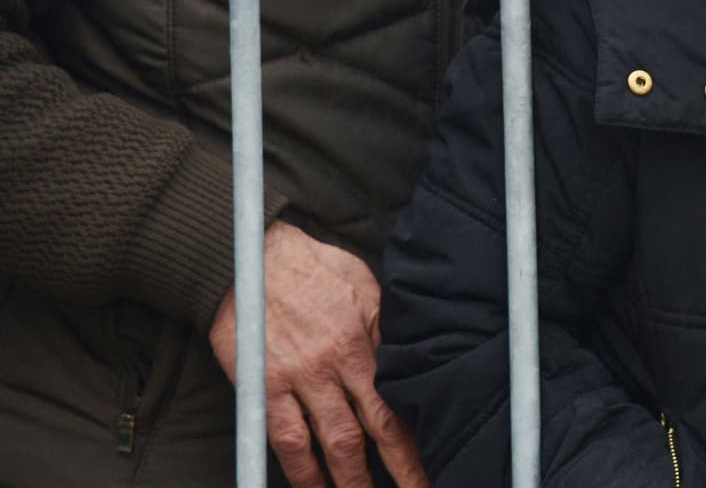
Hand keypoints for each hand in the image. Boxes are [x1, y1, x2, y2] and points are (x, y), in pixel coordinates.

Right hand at [209, 222, 429, 487]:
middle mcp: (337, 363)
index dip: (418, 438)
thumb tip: (413, 360)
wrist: (254, 256)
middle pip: (376, 428)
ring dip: (351, 481)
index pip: (400, 399)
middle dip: (400, 469)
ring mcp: (300, 378)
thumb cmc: (316, 268)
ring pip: (333, 442)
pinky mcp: (264, 386)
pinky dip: (301, 472)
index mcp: (367, 338)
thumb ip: (386, 329)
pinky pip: (285, 439)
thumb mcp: (367, 287)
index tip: (435, 465)